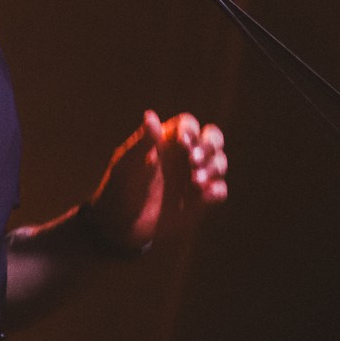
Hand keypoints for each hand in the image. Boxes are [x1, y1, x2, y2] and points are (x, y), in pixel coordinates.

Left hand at [85, 110, 226, 252]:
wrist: (121, 225)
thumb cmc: (120, 188)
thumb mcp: (127, 164)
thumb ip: (142, 142)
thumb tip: (150, 115)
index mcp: (166, 141)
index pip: (189, 124)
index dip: (190, 130)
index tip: (183, 143)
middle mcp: (184, 155)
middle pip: (212, 138)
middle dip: (210, 145)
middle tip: (194, 161)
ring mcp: (194, 176)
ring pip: (219, 162)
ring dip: (214, 167)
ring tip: (195, 181)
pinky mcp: (201, 200)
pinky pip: (219, 190)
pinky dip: (216, 190)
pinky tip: (204, 196)